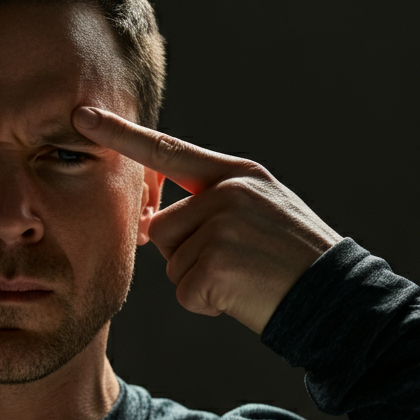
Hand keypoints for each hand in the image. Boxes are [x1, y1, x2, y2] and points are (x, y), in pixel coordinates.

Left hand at [72, 106, 342, 335]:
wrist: (337, 298)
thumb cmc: (293, 260)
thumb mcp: (259, 213)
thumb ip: (209, 206)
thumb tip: (151, 226)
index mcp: (238, 175)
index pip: (168, 152)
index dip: (121, 135)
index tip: (82, 115)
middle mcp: (228, 193)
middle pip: (164, 229)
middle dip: (189, 255)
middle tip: (239, 263)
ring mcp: (222, 228)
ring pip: (172, 263)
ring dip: (198, 280)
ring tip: (245, 278)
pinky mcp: (216, 266)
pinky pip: (184, 292)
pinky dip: (207, 304)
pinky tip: (242, 296)